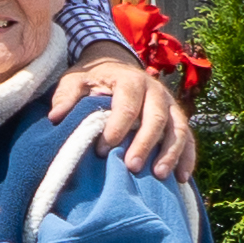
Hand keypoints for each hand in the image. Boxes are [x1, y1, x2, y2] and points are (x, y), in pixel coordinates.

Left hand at [54, 42, 195, 180]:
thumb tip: (55, 116)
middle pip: (156, 118)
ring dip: (171, 153)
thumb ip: (66, 96)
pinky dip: (187, 157)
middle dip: (145, 144)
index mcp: (130, 80)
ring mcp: (170, 104)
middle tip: (132, 167)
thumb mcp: (75, 80)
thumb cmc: (93, 78)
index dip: (116, 128)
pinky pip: (188, 137)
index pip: (127, 106)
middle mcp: (155, 91)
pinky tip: (181, 178)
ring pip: (178, 129)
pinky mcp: (177, 118)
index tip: (103, 150)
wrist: (115, 64)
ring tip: (159, 175)